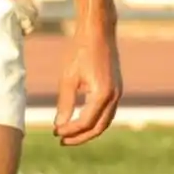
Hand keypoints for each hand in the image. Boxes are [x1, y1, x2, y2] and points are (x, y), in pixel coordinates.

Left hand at [53, 23, 121, 144]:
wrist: (98, 32)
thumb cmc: (80, 51)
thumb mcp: (68, 77)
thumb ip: (65, 103)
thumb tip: (60, 125)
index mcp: (103, 94)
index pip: (86, 122)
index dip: (71, 130)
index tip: (55, 133)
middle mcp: (114, 97)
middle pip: (99, 127)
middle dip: (81, 136)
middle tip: (61, 141)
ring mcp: (118, 93)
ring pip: (105, 121)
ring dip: (88, 130)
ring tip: (69, 134)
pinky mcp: (116, 88)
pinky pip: (107, 111)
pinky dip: (94, 119)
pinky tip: (79, 119)